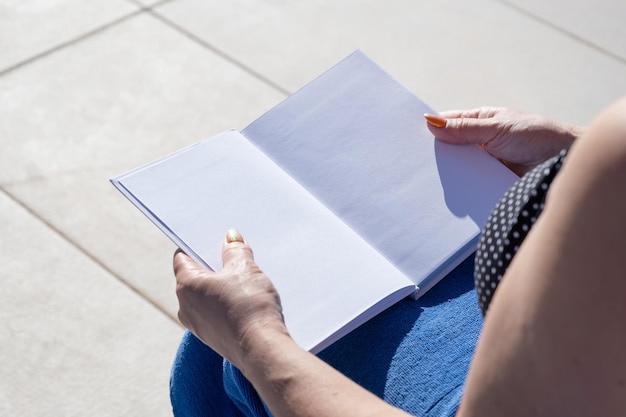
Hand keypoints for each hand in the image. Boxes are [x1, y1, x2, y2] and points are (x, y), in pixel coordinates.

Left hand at [174, 229, 287, 365]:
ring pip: (206, 297)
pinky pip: (214, 313)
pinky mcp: (212, 338)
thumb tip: (230, 238)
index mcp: (186, 286)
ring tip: (245, 279)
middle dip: (214, 265)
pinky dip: (226, 304)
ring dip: (221, 286)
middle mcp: (185, 307)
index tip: (214, 240)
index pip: (182, 257)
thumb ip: (235, 250)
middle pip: (194, 277)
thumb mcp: (245, 268)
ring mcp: (197, 326)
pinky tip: (246, 301)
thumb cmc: (249, 306)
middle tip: (234, 256)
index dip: (198, 245)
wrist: (262, 348)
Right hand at [425, 107, 583, 175]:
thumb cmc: (536, 136)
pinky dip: (460, 190)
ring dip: (447, 175)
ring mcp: (483, 164)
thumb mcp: (496, 128)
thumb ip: (464, 129)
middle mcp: (478, 143)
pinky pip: (469, 186)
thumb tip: (431, 122)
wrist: (563, 164)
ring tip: (425, 181)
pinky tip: (447, 195)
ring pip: (457, 170)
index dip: (431, 129)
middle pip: (449, 149)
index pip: (448, 124)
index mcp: (479, 122)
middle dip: (435, 155)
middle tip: (414, 163)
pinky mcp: (487, 184)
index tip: (410, 137)